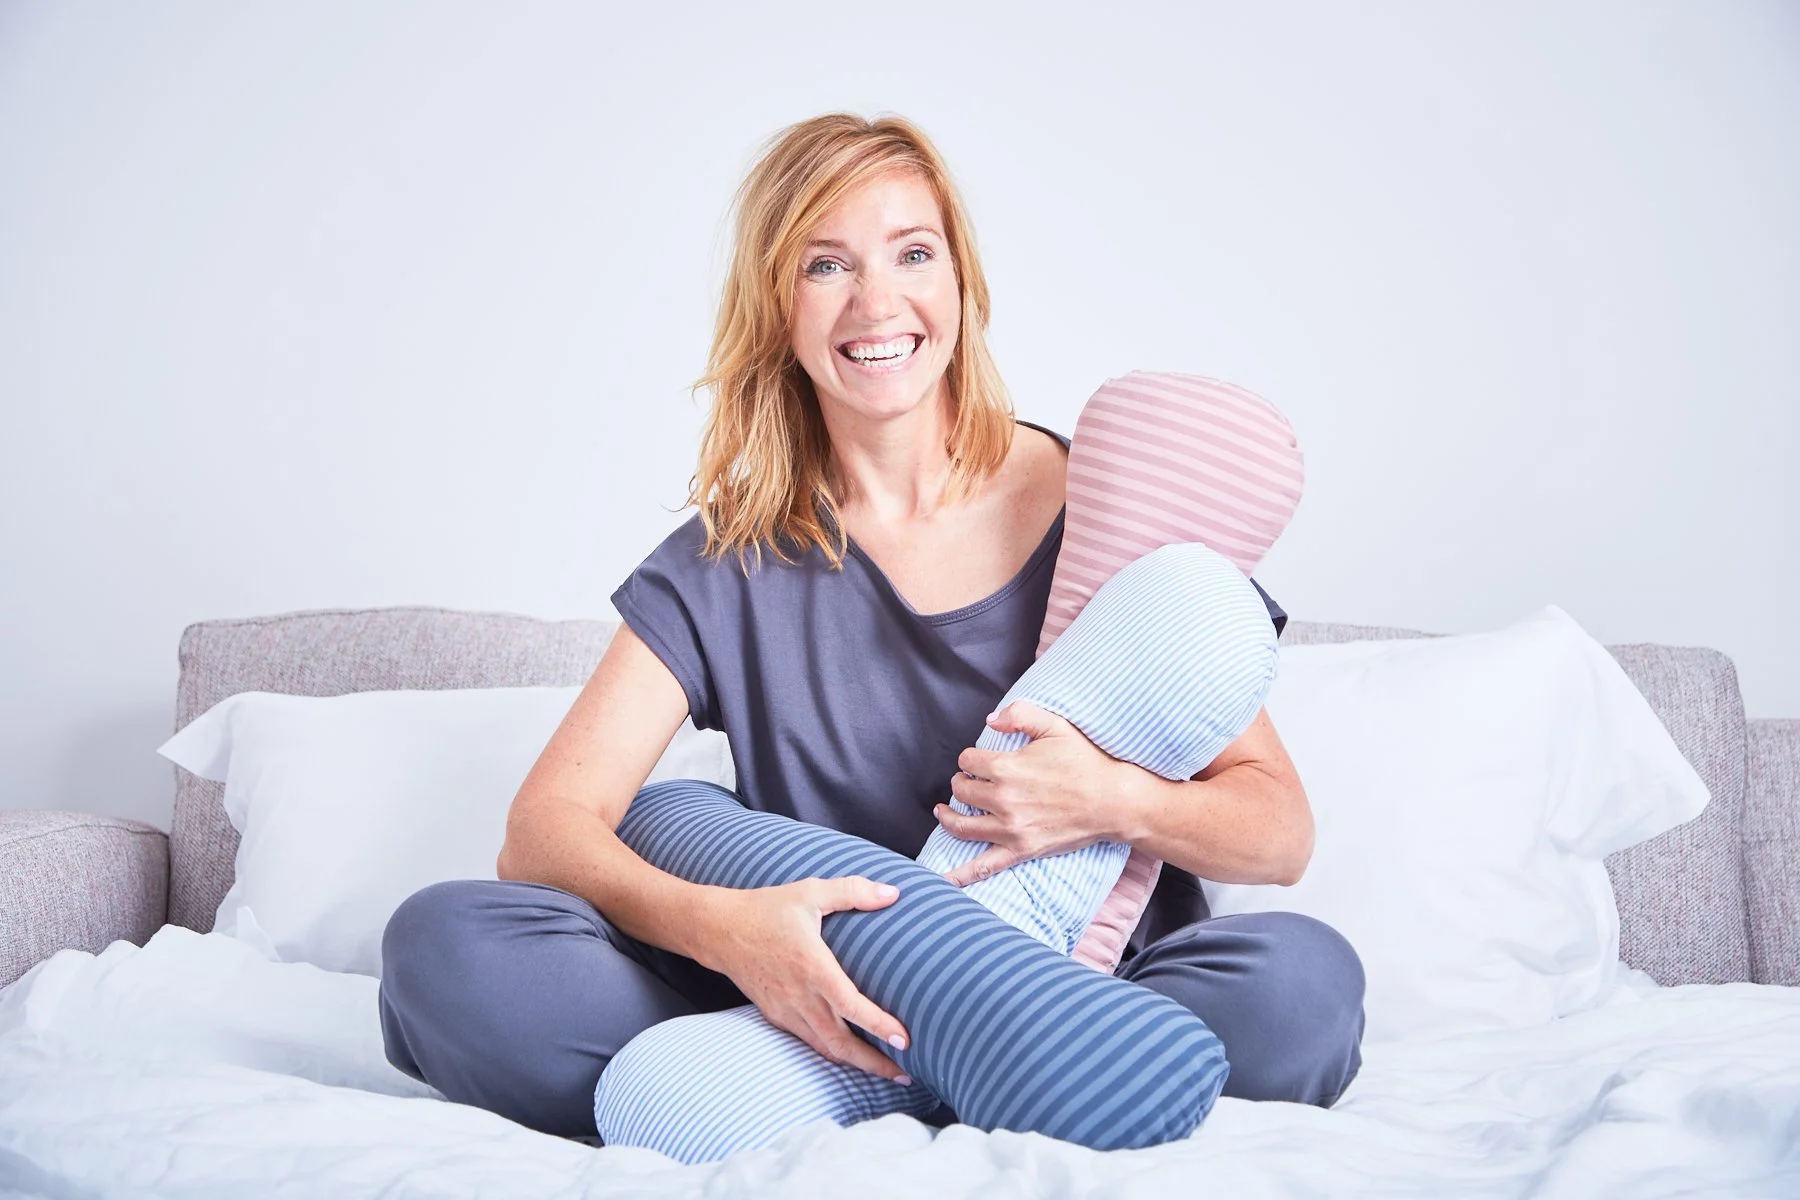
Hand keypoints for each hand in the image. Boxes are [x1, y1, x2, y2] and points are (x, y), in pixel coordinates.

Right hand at [693, 878, 913, 1084]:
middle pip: (841, 1043)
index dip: (879, 1026)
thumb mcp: (810, 892)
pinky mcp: (776, 1015)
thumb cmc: (766, 909)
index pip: (851, 1005)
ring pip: (825, 1049)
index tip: (904, 1041)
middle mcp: (800, 996)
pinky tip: (850, 1055)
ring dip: (856, 1064)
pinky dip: (833, 1053)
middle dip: (875, 1063)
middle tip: (906, 1075)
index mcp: (812, 966)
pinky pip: (809, 1041)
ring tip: (886, 1071)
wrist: (719, 930)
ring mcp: (786, 1010)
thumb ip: (853, 891)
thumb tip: (893, 894)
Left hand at [936, 700, 1133, 886]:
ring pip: (962, 825)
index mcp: (1006, 767)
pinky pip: (984, 866)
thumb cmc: (1085, 761)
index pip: (968, 760)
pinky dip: (961, 875)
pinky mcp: (1021, 849)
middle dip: (962, 782)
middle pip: (962, 790)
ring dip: (948, 817)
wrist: (1112, 800)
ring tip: (944, 811)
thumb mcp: (1055, 726)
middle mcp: (1002, 799)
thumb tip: (990, 720)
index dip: (971, 757)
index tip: (979, 759)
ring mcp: (1010, 828)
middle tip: (970, 780)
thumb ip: (1020, 714)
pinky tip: (943, 880)